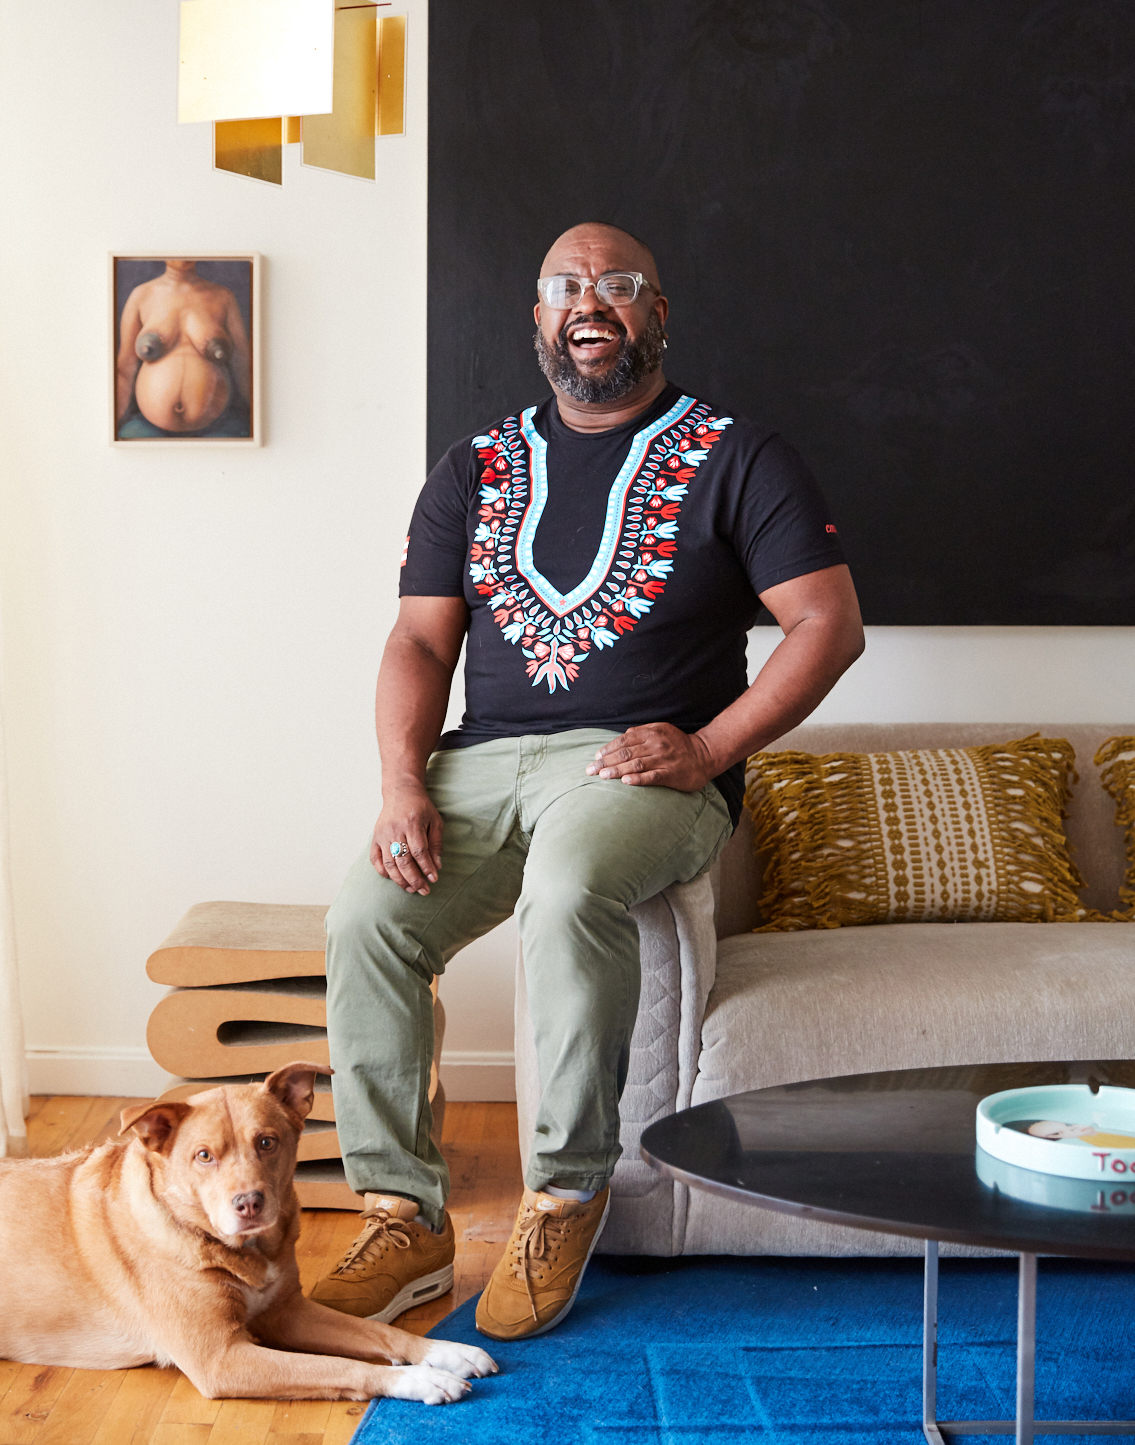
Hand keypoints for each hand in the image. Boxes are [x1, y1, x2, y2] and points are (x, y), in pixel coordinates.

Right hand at [370, 784, 443, 894]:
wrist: (401, 792)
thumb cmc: (421, 807)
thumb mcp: (435, 821)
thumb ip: (436, 843)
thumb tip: (436, 866)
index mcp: (412, 824)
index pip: (419, 852)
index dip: (426, 868)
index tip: (433, 879)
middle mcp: (395, 830)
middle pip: (403, 861)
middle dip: (414, 879)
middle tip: (423, 890)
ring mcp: (383, 834)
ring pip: (389, 863)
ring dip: (400, 880)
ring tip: (411, 888)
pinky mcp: (375, 837)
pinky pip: (375, 859)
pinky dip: (382, 871)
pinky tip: (392, 878)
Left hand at [585, 723, 715, 790]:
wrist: (704, 755)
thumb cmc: (679, 744)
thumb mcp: (661, 730)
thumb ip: (642, 732)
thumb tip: (623, 736)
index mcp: (651, 733)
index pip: (624, 741)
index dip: (608, 749)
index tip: (596, 756)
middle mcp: (656, 744)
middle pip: (625, 753)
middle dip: (605, 761)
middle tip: (590, 770)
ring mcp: (663, 759)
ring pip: (635, 764)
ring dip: (616, 770)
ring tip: (602, 776)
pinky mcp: (670, 773)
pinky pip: (651, 776)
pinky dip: (637, 779)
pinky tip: (625, 782)